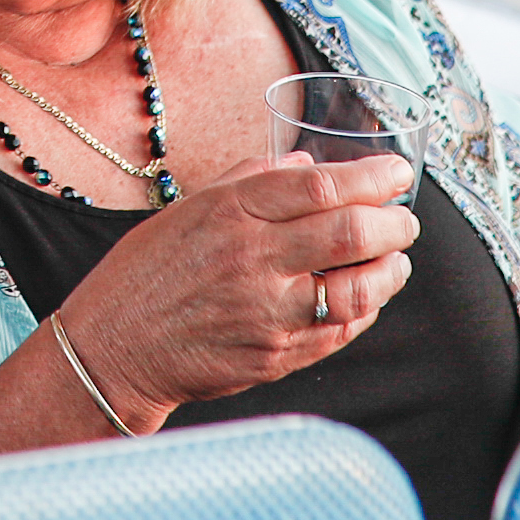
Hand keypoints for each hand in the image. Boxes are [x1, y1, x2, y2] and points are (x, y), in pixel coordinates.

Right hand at [59, 152, 418, 410]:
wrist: (114, 347)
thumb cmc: (147, 271)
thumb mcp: (189, 207)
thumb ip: (250, 179)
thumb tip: (307, 163)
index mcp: (231, 212)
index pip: (322, 185)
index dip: (373, 176)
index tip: (396, 172)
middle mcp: (252, 259)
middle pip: (351, 233)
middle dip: (394, 222)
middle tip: (406, 220)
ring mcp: (266, 312)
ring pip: (358, 289)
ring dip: (391, 272)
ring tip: (396, 261)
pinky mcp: (274, 356)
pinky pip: (339, 332)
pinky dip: (364, 311)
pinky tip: (365, 299)